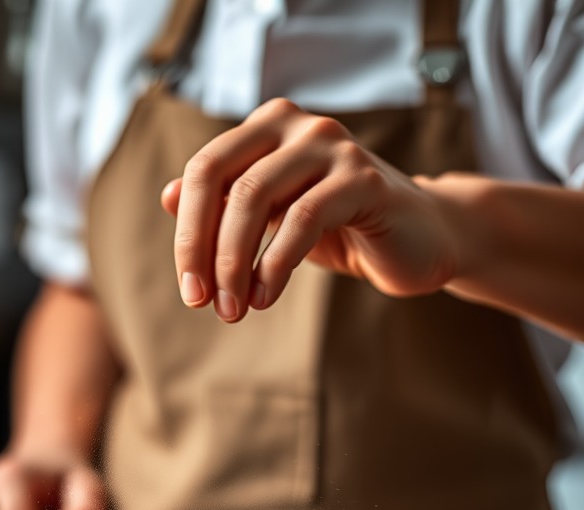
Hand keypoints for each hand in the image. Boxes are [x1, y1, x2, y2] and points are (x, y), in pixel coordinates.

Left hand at [160, 98, 458, 321]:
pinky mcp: (364, 180)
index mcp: (267, 128)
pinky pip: (302, 220)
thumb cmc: (336, 228)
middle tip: (203, 303)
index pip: (204, 171)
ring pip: (255, 198)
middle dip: (204, 250)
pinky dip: (275, 264)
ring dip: (235, 263)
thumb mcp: (271, 219)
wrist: (418, 241)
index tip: (189, 290)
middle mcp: (297, 126)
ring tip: (233, 310)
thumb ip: (225, 204)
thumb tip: (166, 195)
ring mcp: (333, 146)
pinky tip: (264, 298)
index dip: (187, 233)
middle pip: (223, 182)